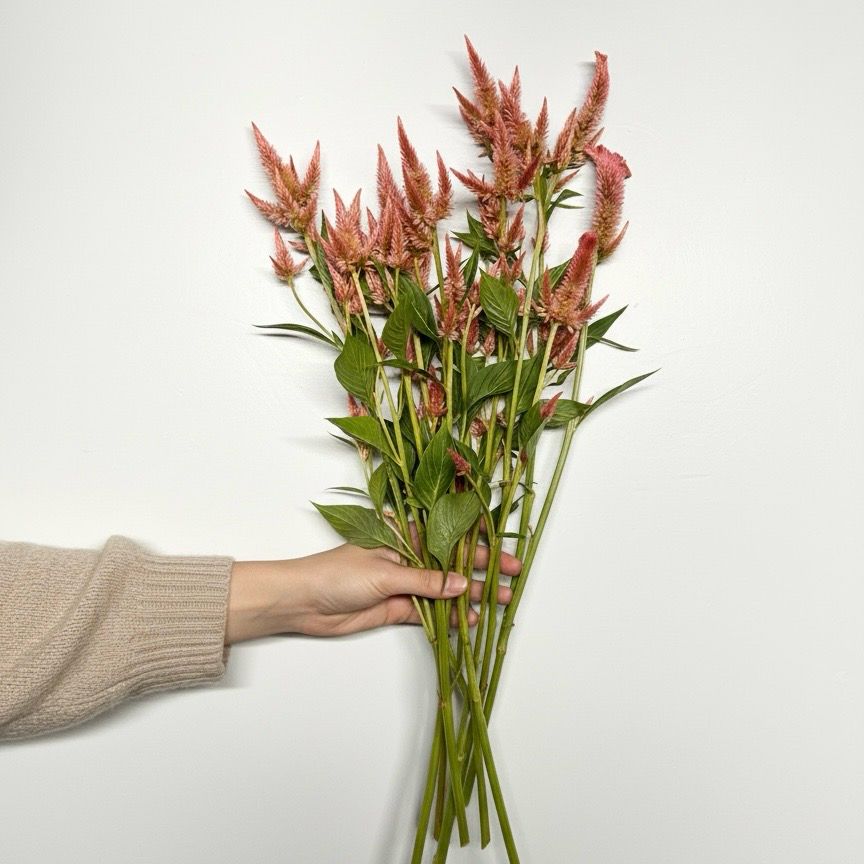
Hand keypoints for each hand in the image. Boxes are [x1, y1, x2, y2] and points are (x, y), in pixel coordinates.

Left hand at [224, 529, 521, 642]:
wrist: (303, 602)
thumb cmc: (337, 574)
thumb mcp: (385, 573)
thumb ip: (425, 581)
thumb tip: (461, 585)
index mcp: (404, 536)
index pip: (449, 537)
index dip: (478, 545)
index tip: (504, 554)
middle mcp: (408, 557)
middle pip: (452, 564)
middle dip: (481, 571)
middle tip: (512, 579)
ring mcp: (404, 584)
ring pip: (444, 590)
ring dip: (469, 597)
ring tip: (499, 601)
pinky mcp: (397, 608)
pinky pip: (430, 612)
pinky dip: (449, 617)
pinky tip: (469, 619)